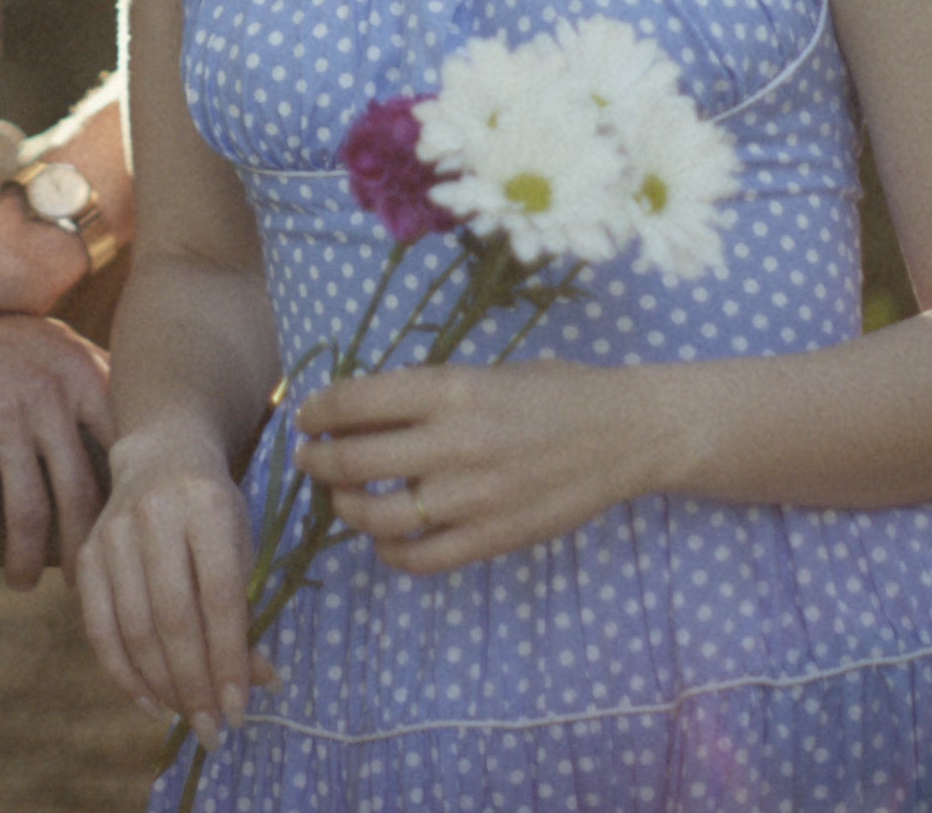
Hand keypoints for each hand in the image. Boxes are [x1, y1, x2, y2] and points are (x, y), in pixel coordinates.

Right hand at [0, 312, 111, 587]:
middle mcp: (51, 398)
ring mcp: (7, 418)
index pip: (123, 448)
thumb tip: (138, 420)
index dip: (127, 500)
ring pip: (31, 513)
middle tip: (79, 582)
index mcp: (83, 375)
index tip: (127, 536)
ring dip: (28, 561)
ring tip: (23, 583)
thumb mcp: (54, 342)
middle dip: (81, 548)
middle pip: (80, 494)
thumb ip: (96, 376)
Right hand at [78, 428, 269, 749]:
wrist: (160, 453)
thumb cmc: (213, 507)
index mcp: (207, 506)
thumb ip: (247, 608)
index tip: (241, 709)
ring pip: (134, 628)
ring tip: (189, 719)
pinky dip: (123, 673)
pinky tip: (149, 703)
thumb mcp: (241, 543)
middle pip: (173, 617)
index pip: (219, 595)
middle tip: (214, 731)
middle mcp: (155, 515)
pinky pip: (99, 627)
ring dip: (163, 686)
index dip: (230, 658)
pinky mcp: (86, 553)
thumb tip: (259, 681)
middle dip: (196, 684)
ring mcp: (112, 533)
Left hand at [294, 360, 666, 576]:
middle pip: (354, 461)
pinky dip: (388, 552)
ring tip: (341, 499)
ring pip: (376, 516)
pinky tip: (383, 539)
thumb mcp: (483, 373)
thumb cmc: (552, 392)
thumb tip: (357, 412)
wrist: (625, 434)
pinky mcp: (493, 539)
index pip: (355, 402)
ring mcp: (474, 497)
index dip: (318, 412)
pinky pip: (420, 558)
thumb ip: (425, 394)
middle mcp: (456, 443)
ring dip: (345, 509)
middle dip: (317, 462)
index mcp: (451, 389)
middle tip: (309, 459)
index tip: (306, 418)